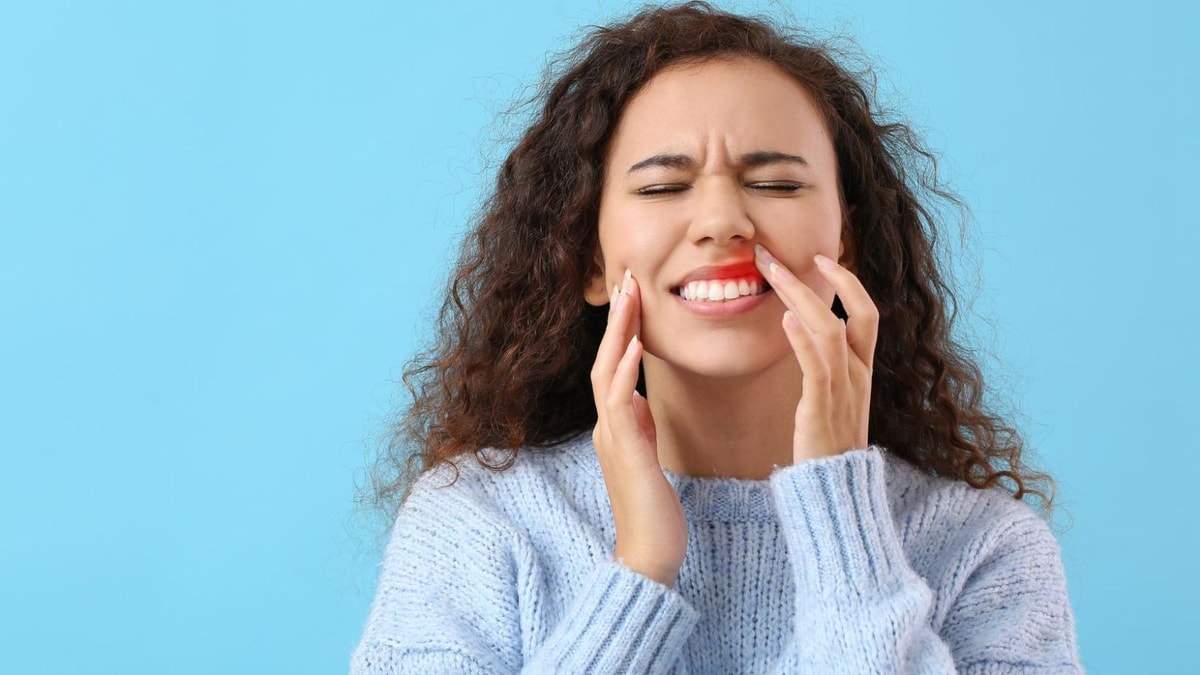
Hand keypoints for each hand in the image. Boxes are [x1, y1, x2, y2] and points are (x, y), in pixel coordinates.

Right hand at [589, 270, 687, 586]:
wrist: (649, 555)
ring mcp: (611, 438)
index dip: (623, 329)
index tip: (634, 293)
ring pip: (606, 373)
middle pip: (605, 359)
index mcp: (616, 425)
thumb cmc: (654, 511)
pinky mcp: (624, 453)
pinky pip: (619, 404)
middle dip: (617, 317)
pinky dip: (624, 372)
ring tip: (630, 295)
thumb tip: (638, 398)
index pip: (614, 365)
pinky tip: (634, 347)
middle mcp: (608, 426)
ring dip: (618, 332)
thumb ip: (639, 426)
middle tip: (628, 276)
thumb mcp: (648, 457)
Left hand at [754, 245, 878, 462]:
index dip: (848, 282)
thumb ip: (825, 370)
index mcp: (863, 372)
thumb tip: (803, 339)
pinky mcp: (821, 410)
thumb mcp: (833, 402)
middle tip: (775, 256)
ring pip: (831, 332)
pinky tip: (784, 318)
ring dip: (801, 298)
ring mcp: (844, 392)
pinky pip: (817, 368)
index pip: (867, 314)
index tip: (821, 257)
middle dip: (818, 278)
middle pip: (852, 313)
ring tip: (772, 274)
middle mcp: (859, 376)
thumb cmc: (828, 448)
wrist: (837, 493)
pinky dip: (802, 340)